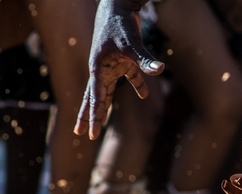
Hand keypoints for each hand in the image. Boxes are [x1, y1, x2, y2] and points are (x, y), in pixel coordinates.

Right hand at [75, 0, 164, 139]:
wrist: (118, 5)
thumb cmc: (120, 24)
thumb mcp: (133, 43)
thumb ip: (145, 60)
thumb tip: (160, 70)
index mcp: (99, 69)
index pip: (97, 98)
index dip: (95, 116)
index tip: (91, 133)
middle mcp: (101, 70)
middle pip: (94, 98)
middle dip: (89, 116)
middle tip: (81, 134)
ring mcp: (111, 66)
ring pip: (107, 91)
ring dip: (105, 107)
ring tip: (100, 123)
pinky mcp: (122, 60)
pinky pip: (130, 77)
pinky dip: (138, 85)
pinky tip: (145, 94)